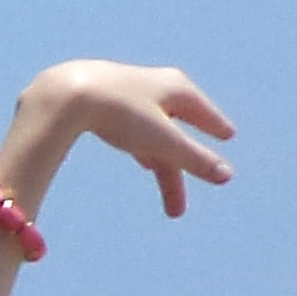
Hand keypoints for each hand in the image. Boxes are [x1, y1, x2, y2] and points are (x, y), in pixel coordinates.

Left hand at [18, 61, 234, 217]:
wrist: (69, 95)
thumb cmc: (121, 114)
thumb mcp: (161, 141)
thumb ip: (193, 159)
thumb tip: (227, 177)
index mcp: (176, 88)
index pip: (202, 112)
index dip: (214, 126)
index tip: (227, 135)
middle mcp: (155, 85)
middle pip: (175, 134)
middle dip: (178, 173)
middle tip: (177, 210)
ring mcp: (128, 93)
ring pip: (152, 134)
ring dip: (159, 164)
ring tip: (164, 188)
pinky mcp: (103, 103)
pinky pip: (131, 128)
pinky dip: (141, 146)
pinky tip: (141, 156)